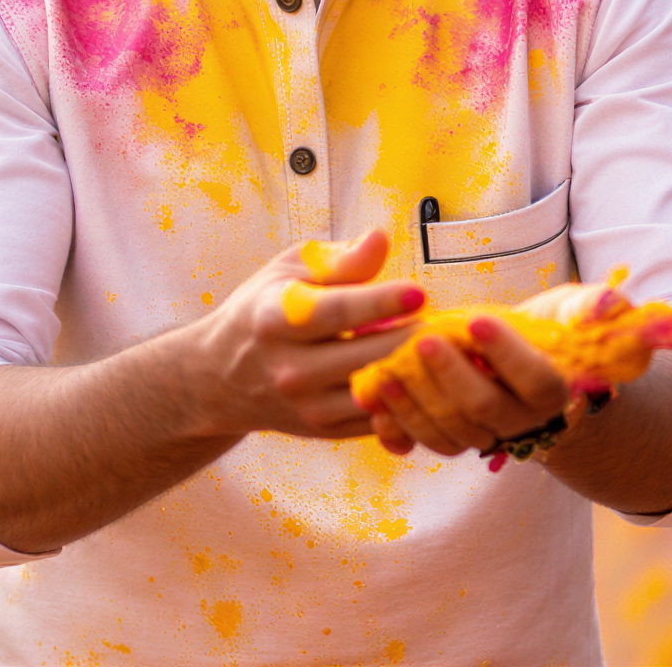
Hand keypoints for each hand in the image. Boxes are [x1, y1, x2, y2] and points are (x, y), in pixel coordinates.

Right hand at [182, 228, 423, 441]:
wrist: (220, 377)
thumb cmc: (263, 308)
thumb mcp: (289, 271)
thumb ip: (339, 260)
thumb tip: (382, 239)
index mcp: (278, 319)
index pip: (337, 311)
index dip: (381, 301)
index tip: (419, 292)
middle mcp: (290, 368)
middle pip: (366, 355)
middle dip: (413, 337)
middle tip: (451, 321)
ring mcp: (307, 406)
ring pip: (376, 394)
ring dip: (415, 372)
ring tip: (447, 349)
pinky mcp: (324, 431)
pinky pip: (376, 422)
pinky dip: (406, 401)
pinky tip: (430, 378)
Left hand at [356, 277, 619, 459]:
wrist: (535, 372)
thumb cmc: (555, 331)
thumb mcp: (578, 310)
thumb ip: (594, 308)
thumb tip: (607, 307)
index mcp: (554, 389)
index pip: (536, 379)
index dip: (506, 354)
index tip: (477, 319)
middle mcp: (520, 421)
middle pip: (483, 408)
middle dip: (451, 375)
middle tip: (422, 339)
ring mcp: (484, 434)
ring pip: (448, 430)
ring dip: (412, 401)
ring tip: (383, 368)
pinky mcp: (452, 437)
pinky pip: (423, 442)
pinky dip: (395, 425)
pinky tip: (372, 398)